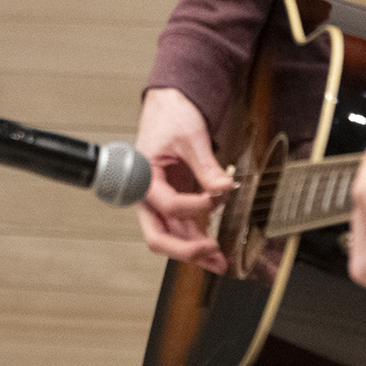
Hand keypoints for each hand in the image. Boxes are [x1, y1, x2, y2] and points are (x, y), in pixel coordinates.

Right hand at [134, 87, 234, 272]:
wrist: (169, 105)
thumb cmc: (169, 116)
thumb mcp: (191, 138)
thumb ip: (206, 166)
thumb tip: (223, 187)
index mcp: (142, 176)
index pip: (168, 204)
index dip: (195, 206)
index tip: (217, 198)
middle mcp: (146, 194)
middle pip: (158, 235)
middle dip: (185, 249)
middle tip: (211, 251)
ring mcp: (159, 201)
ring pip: (171, 237)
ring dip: (194, 251)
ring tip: (219, 261)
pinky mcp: (172, 201)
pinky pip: (181, 228)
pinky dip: (196, 240)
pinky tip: (213, 250)